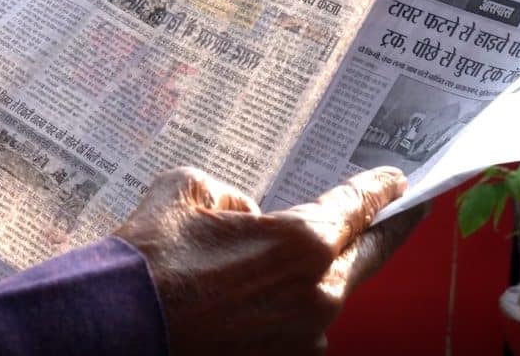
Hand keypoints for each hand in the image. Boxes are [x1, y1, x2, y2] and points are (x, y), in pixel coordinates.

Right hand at [114, 167, 426, 355]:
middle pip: (366, 257)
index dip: (379, 190)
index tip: (399, 180)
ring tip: (262, 270)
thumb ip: (231, 194)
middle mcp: (318, 296)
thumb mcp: (186, 189)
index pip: (356, 208)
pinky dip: (284, 310)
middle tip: (401, 215)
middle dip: (383, 233)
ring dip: (311, 279)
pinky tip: (243, 302)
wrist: (118, 324)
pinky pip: (298, 327)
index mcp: (302, 243)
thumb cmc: (151, 256)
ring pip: (324, 297)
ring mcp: (304, 339)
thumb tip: (247, 215)